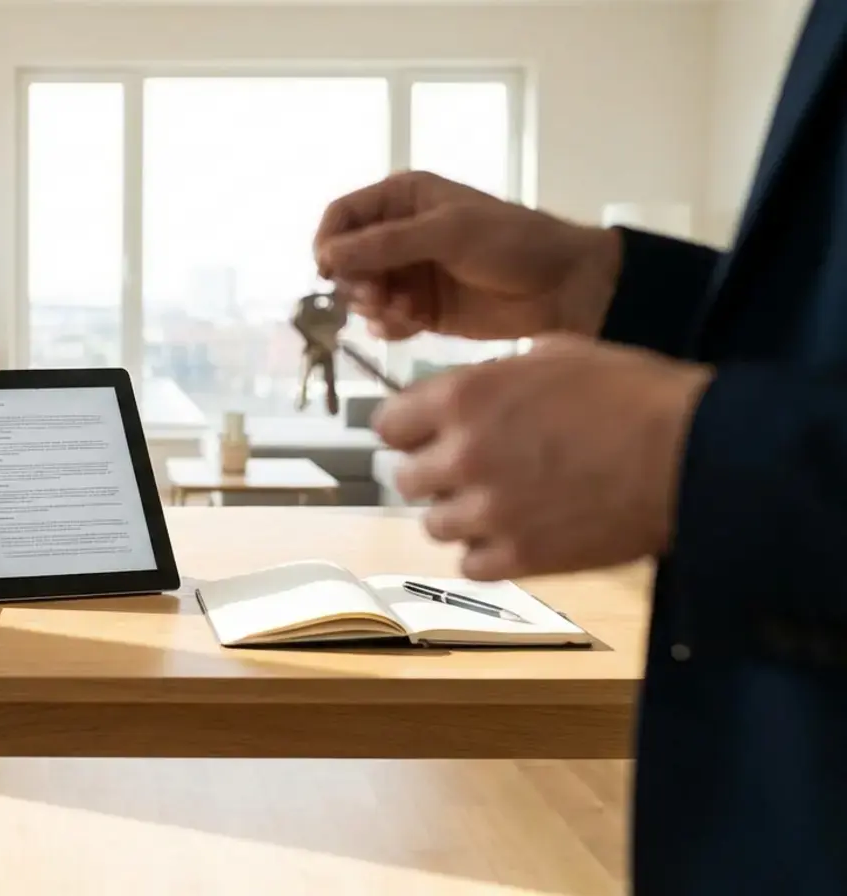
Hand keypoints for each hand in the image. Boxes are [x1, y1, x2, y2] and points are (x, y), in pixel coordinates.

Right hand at [314, 171, 622, 341]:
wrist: (563, 288)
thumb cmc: (511, 244)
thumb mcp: (447, 233)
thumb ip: (385, 244)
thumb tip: (326, 255)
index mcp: (402, 199)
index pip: (341, 216)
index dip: (328, 242)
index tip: (328, 271)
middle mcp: (398, 234)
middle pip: (345, 260)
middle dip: (355, 281)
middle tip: (378, 297)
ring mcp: (408, 274)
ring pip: (361, 294)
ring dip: (373, 307)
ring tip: (404, 312)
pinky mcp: (419, 310)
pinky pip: (383, 321)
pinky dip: (389, 326)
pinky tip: (412, 326)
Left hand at [373, 335, 712, 579]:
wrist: (692, 454)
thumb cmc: (632, 392)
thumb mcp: (555, 354)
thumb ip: (495, 376)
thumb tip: (472, 391)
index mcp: (464, 398)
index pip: (388, 425)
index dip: (410, 428)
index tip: (428, 433)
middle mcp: (462, 456)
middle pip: (407, 479)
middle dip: (434, 472)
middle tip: (471, 469)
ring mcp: (488, 512)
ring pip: (434, 524)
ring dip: (459, 514)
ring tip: (499, 504)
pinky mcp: (519, 558)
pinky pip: (470, 564)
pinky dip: (487, 553)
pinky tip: (516, 535)